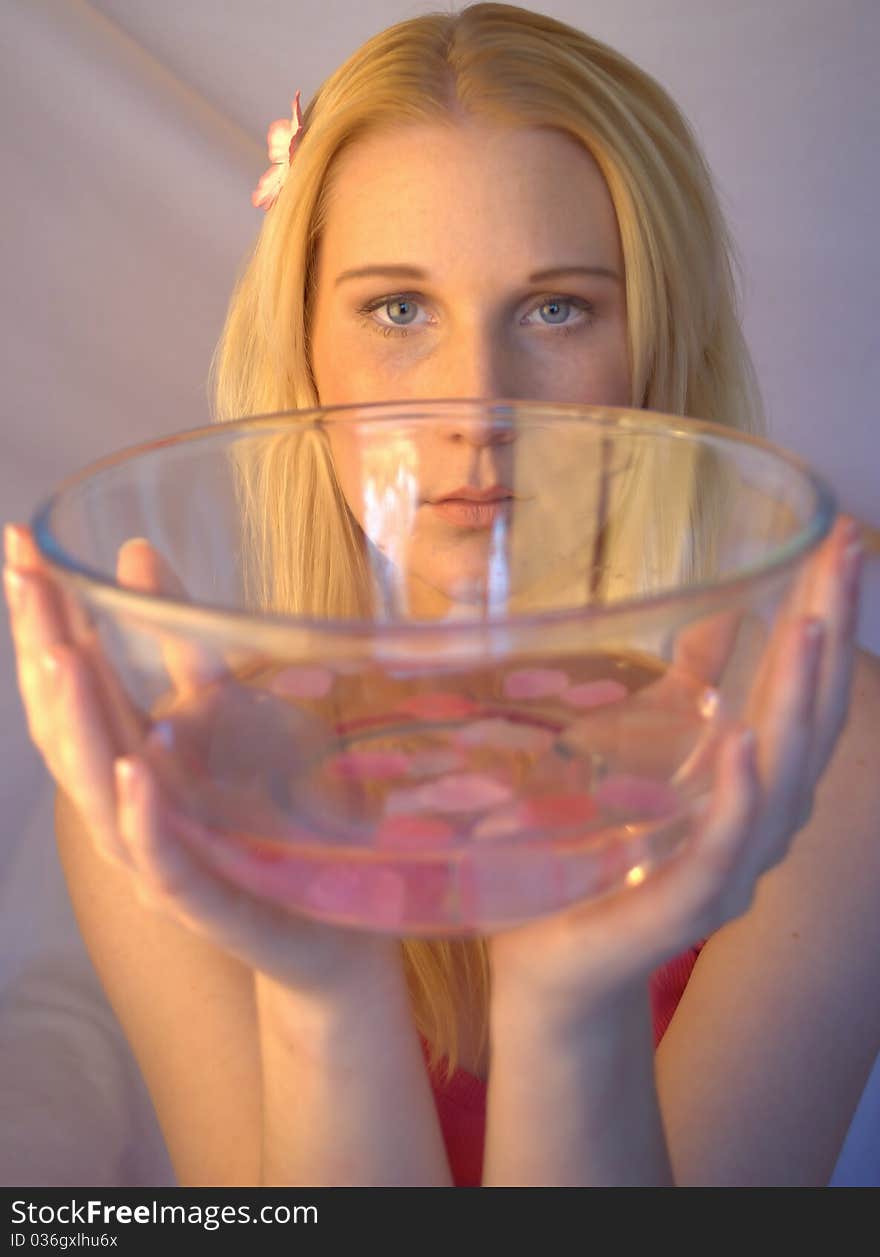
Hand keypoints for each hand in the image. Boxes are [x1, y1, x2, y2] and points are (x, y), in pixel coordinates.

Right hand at [3, 523, 401, 1000]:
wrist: (330, 928)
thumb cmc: (270, 824)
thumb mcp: (229, 717)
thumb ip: (184, 648)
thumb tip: (134, 552)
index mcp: (130, 761)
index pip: (69, 686)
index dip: (41, 618)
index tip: (21, 544)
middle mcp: (129, 809)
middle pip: (67, 730)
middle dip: (43, 652)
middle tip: (26, 577)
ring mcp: (160, 859)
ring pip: (99, 792)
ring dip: (79, 723)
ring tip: (60, 654)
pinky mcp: (206, 901)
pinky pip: (164, 860)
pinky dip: (145, 815)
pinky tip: (136, 766)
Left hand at [487, 514, 864, 1020]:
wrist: (552, 964)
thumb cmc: (600, 856)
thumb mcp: (643, 753)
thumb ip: (684, 692)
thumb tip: (716, 613)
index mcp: (752, 787)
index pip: (803, 691)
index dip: (827, 617)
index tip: (841, 541)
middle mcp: (758, 827)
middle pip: (810, 722)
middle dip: (830, 635)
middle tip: (847, 552)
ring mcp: (729, 870)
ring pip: (784, 780)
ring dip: (799, 701)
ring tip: (811, 626)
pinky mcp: (683, 909)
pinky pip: (724, 851)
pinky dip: (740, 798)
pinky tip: (745, 743)